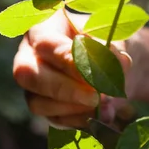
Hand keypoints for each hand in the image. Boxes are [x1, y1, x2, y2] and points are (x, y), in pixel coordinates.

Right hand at [13, 11, 131, 128]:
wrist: (114, 65)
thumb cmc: (108, 42)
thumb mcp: (113, 38)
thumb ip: (113, 50)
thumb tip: (120, 64)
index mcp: (44, 27)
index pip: (45, 44)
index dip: (68, 61)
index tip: (94, 73)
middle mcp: (29, 54)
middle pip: (28, 74)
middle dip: (65, 89)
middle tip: (96, 97)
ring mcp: (33, 84)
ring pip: (37, 103)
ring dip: (73, 108)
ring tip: (106, 105)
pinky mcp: (45, 107)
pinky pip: (53, 120)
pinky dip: (79, 120)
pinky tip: (102, 115)